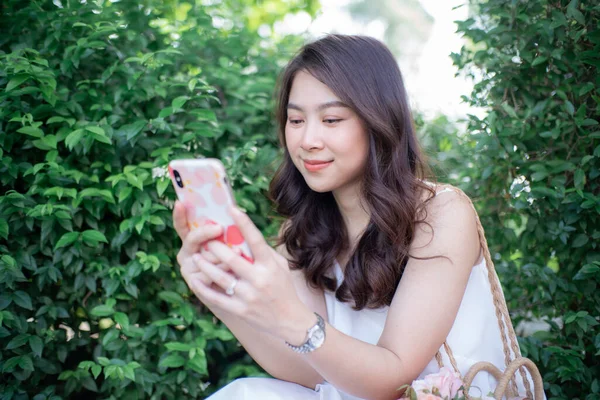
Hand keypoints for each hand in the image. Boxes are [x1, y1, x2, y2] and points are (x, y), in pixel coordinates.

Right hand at [173, 200, 237, 302]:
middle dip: (205, 232)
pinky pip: (209, 274)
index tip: (180, 203)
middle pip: (192, 238)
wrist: (234, 292)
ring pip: (204, 256)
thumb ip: (225, 231)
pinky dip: (223, 271)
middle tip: (219, 227)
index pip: (182, 225)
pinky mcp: (194, 283)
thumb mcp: (230, 244)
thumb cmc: (234, 262)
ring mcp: (188, 268)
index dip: (179, 215)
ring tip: (239, 251)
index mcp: (192, 240)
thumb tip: (233, 209)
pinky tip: (234, 271)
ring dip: (221, 254)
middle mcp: (187, 253)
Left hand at [190, 206, 313, 342]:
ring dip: (205, 265)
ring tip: (196, 256)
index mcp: (270, 265)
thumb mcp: (280, 267)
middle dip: (215, 247)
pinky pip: (217, 297)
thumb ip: (264, 252)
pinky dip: (203, 288)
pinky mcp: (240, 310)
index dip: (244, 223)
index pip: (256, 240)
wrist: (291, 321)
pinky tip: (194, 279)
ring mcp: (249, 296)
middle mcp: (259, 279)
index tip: (232, 209)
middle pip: (232, 258)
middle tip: (204, 238)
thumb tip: (245, 235)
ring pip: (220, 277)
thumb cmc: (284, 288)